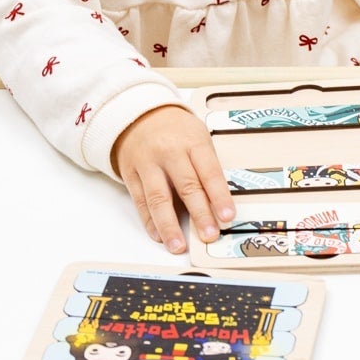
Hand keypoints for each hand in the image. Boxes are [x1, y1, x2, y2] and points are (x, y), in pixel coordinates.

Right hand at [110, 105, 234, 254]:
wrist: (137, 114)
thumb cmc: (176, 130)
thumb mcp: (198, 137)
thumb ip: (207, 167)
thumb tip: (218, 204)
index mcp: (192, 141)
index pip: (209, 171)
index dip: (219, 196)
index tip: (228, 216)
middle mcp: (169, 152)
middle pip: (186, 186)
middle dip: (199, 214)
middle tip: (209, 235)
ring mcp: (148, 163)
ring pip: (159, 197)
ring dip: (169, 226)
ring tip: (178, 246)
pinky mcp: (131, 174)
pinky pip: (140, 200)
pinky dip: (149, 221)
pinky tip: (158, 235)